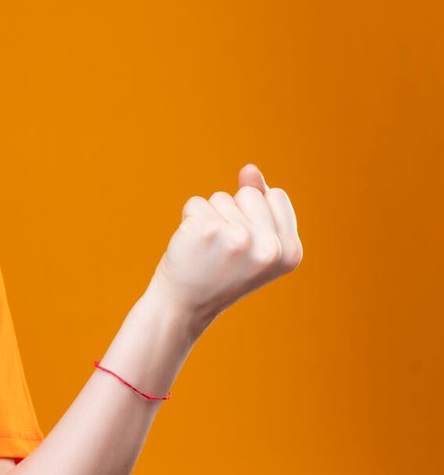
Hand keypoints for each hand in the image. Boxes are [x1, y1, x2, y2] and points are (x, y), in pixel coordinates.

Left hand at [148, 163, 303, 328]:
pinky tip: (190, 247)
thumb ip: (259, 202)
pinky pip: (195, 204)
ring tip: (206, 251)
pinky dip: (188, 219)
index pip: (276, 196)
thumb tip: (249, 169)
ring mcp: (238, 239)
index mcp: (291, 252)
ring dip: (209, 218)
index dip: (254, 214)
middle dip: (232, 213)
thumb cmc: (219, 270)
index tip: (244, 247)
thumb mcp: (253, 240)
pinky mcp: (206, 231)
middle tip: (222, 250)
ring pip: (220, 197)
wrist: (184, 305)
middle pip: (249, 193)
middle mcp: (269, 248)